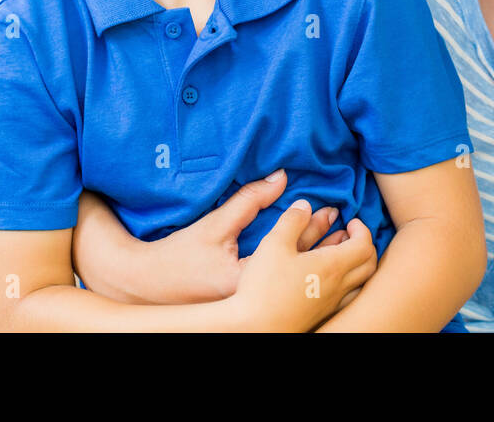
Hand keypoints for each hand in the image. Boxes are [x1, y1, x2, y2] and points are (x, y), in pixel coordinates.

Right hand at [148, 171, 350, 303]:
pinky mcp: (256, 315)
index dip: (317, 226)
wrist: (149, 289)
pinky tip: (319, 265)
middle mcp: (257, 300)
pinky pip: (298, 298)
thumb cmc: (179, 257)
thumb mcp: (215, 225)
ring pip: (310, 291)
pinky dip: (314, 280)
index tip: (329, 208)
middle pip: (310, 273)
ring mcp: (259, 311)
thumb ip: (249, 200)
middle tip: (344, 224)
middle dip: (334, 246)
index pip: (297, 250)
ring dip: (328, 265)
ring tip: (341, 243)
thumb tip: (281, 177)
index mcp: (248, 279)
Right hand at [229, 199, 377, 331]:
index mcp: (333, 266)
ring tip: (340, 254)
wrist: (253, 328)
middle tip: (348, 235)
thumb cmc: (264, 287)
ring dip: (357, 265)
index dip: (362, 229)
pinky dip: (346, 282)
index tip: (350, 220)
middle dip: (364, 245)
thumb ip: (292, 220)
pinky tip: (326, 279)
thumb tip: (304, 205)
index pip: (365, 245)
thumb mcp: (274, 244)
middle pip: (369, 265)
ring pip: (360, 284)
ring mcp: (331, 304)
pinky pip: (345, 297)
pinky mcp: (320, 315)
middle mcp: (339, 287)